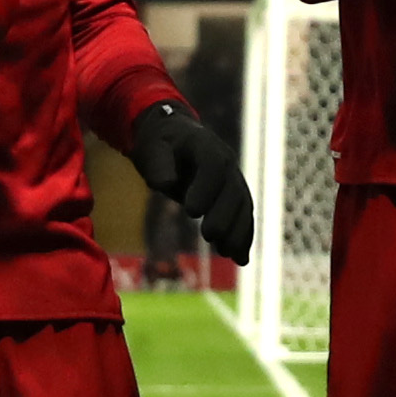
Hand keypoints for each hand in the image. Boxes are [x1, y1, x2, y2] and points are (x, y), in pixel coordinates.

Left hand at [128, 100, 256, 264]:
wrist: (174, 137)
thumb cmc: (159, 144)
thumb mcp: (151, 148)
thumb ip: (157, 165)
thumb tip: (166, 183)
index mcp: (205, 145)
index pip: (213, 165)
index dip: (206, 188)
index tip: (191, 212)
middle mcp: (226, 161)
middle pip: (233, 189)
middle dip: (224, 214)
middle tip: (209, 236)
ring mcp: (234, 178)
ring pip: (243, 205)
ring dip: (238, 231)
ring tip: (226, 253)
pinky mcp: (234, 195)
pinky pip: (243, 216)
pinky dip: (243, 237)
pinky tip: (240, 259)